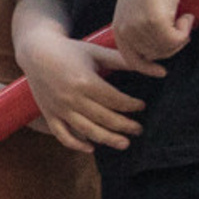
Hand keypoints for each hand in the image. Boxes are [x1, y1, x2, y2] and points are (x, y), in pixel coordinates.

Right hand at [15, 29, 150, 154]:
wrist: (36, 52)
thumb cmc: (71, 51)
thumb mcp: (98, 53)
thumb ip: (127, 63)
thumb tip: (161, 71)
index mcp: (85, 81)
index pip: (115, 100)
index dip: (131, 105)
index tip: (142, 106)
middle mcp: (71, 98)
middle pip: (104, 118)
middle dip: (125, 125)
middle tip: (139, 129)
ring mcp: (59, 108)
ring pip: (86, 130)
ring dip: (107, 139)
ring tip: (124, 144)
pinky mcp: (49, 114)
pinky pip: (62, 135)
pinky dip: (76, 144)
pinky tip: (91, 147)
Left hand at [112, 0, 198, 63]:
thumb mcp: (140, 7)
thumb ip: (141, 28)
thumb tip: (153, 55)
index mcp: (119, 26)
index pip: (130, 59)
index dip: (147, 68)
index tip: (162, 72)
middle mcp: (125, 28)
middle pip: (154, 56)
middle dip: (171, 46)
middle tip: (181, 27)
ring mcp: (138, 25)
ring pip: (166, 49)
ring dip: (180, 36)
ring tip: (182, 16)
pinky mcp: (154, 21)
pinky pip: (175, 40)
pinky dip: (185, 30)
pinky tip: (187, 15)